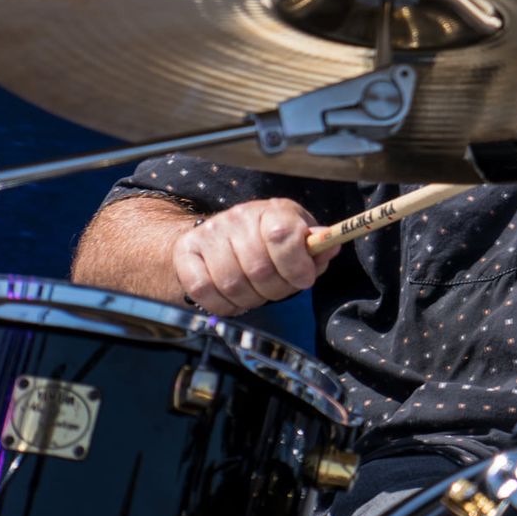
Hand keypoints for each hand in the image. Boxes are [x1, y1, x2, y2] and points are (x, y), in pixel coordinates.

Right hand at [172, 199, 339, 315]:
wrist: (216, 237)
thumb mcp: (298, 236)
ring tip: (256, 295)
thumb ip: (317, 245)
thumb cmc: (265, 241)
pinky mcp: (186, 252)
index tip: (305, 279)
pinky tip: (234, 300)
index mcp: (272, 210)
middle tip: (278, 292)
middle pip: (259, 268)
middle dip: (275, 290)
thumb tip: (331, 244)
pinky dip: (223, 305)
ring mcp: (209, 233)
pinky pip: (203, 290)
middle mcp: (238, 217)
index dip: (296, 264)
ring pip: (232, 283)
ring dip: (250, 300)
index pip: (283, 235)